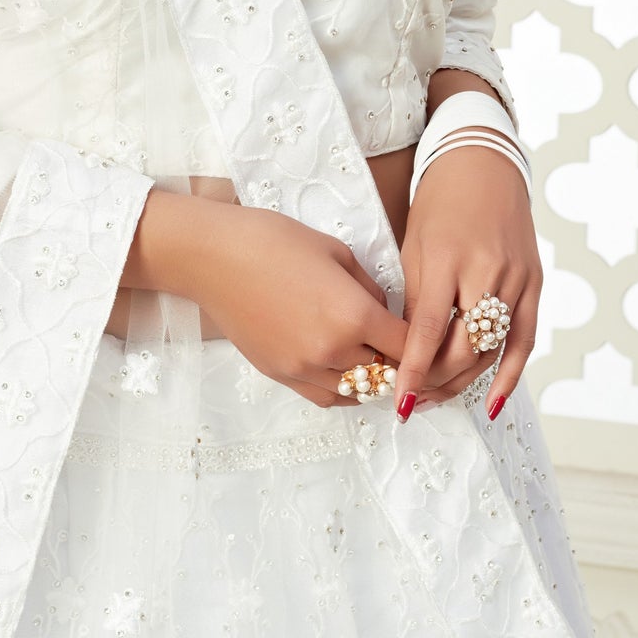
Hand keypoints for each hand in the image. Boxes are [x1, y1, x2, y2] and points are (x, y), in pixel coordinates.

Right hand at [189, 206, 408, 408]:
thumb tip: (384, 310)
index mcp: (354, 315)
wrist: (213, 256)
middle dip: (398, 360)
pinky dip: (342, 389)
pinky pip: (325, 397)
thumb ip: (369, 286)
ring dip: (371, 378)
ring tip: (373, 358)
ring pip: (357, 392)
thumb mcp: (336, 251)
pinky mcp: (279, 374)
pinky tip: (345, 371)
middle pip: (387, 373)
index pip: (409, 347)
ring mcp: (303, 368)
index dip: (422, 343)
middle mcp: (332, 350)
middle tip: (399, 345)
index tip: (424, 335)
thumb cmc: (273, 240)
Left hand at [392, 139, 541, 419]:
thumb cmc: (439, 205)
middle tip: (415, 399)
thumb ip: (416, 300)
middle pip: (465, 346)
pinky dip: (510, 374)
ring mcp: (516, 278)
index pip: (431, 328)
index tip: (401, 399)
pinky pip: (525, 339)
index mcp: (448, 259)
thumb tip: (409, 351)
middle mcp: (487, 271)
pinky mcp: (534, 283)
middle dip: (438, 380)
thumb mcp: (414, 247)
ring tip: (437, 399)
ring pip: (492, 349)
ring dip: (465, 381)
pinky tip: (491, 401)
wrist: (483, 166)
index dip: (416, 369)